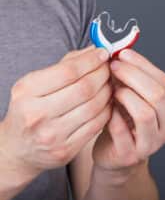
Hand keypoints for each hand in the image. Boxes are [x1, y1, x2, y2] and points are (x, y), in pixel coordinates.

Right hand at [0, 45, 111, 178]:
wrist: (19, 147)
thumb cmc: (30, 109)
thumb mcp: (37, 83)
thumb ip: (66, 64)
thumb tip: (95, 50)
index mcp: (27, 92)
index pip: (68, 71)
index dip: (91, 60)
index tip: (103, 54)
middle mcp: (37, 115)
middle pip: (85, 88)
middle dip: (103, 74)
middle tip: (109, 68)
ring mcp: (53, 135)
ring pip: (94, 106)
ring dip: (108, 91)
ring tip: (109, 83)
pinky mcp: (66, 150)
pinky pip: (97, 124)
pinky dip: (107, 109)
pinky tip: (107, 101)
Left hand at [92, 49, 164, 174]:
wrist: (115, 150)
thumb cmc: (125, 119)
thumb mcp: (135, 96)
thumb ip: (135, 77)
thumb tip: (122, 52)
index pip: (163, 81)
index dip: (142, 64)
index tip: (123, 53)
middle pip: (157, 95)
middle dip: (133, 75)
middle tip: (114, 66)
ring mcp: (152, 143)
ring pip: (145, 113)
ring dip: (125, 95)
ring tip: (112, 88)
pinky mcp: (132, 154)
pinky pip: (122, 130)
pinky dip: (112, 114)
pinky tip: (107, 107)